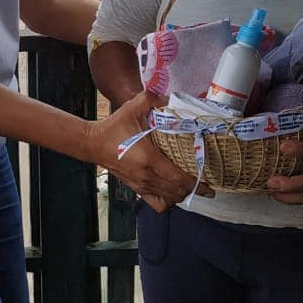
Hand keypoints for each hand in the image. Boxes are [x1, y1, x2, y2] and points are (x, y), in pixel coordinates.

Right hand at [88, 90, 213, 210]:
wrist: (93, 143)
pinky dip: (167, 201)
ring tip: (192, 187)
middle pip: (177, 191)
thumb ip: (153, 99)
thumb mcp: (133, 107)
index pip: (178, 178)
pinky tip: (172, 192)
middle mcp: (147, 176)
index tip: (209, 184)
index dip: (196, 183)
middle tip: (207, 186)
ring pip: (169, 199)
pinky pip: (156, 203)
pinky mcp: (136, 188)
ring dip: (182, 195)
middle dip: (194, 190)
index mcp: (149, 159)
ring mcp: (141, 185)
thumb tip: (172, 99)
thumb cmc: (114, 127)